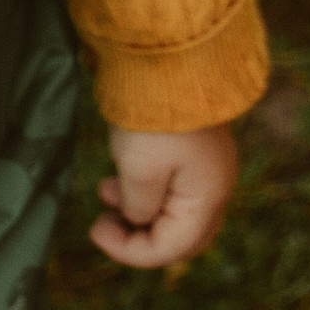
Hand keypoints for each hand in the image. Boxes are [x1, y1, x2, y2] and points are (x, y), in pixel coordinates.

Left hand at [91, 122, 237, 267]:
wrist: (169, 58)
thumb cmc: (154, 118)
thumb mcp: (139, 170)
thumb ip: (139, 206)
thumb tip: (137, 218)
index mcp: (207, 199)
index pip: (173, 248)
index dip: (131, 251)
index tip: (95, 230)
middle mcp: (215, 188)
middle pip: (181, 236)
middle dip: (141, 239)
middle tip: (105, 226)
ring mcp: (206, 167)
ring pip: (174, 211)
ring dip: (139, 212)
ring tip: (104, 195)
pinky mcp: (192, 149)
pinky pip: (171, 186)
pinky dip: (144, 190)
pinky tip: (115, 179)